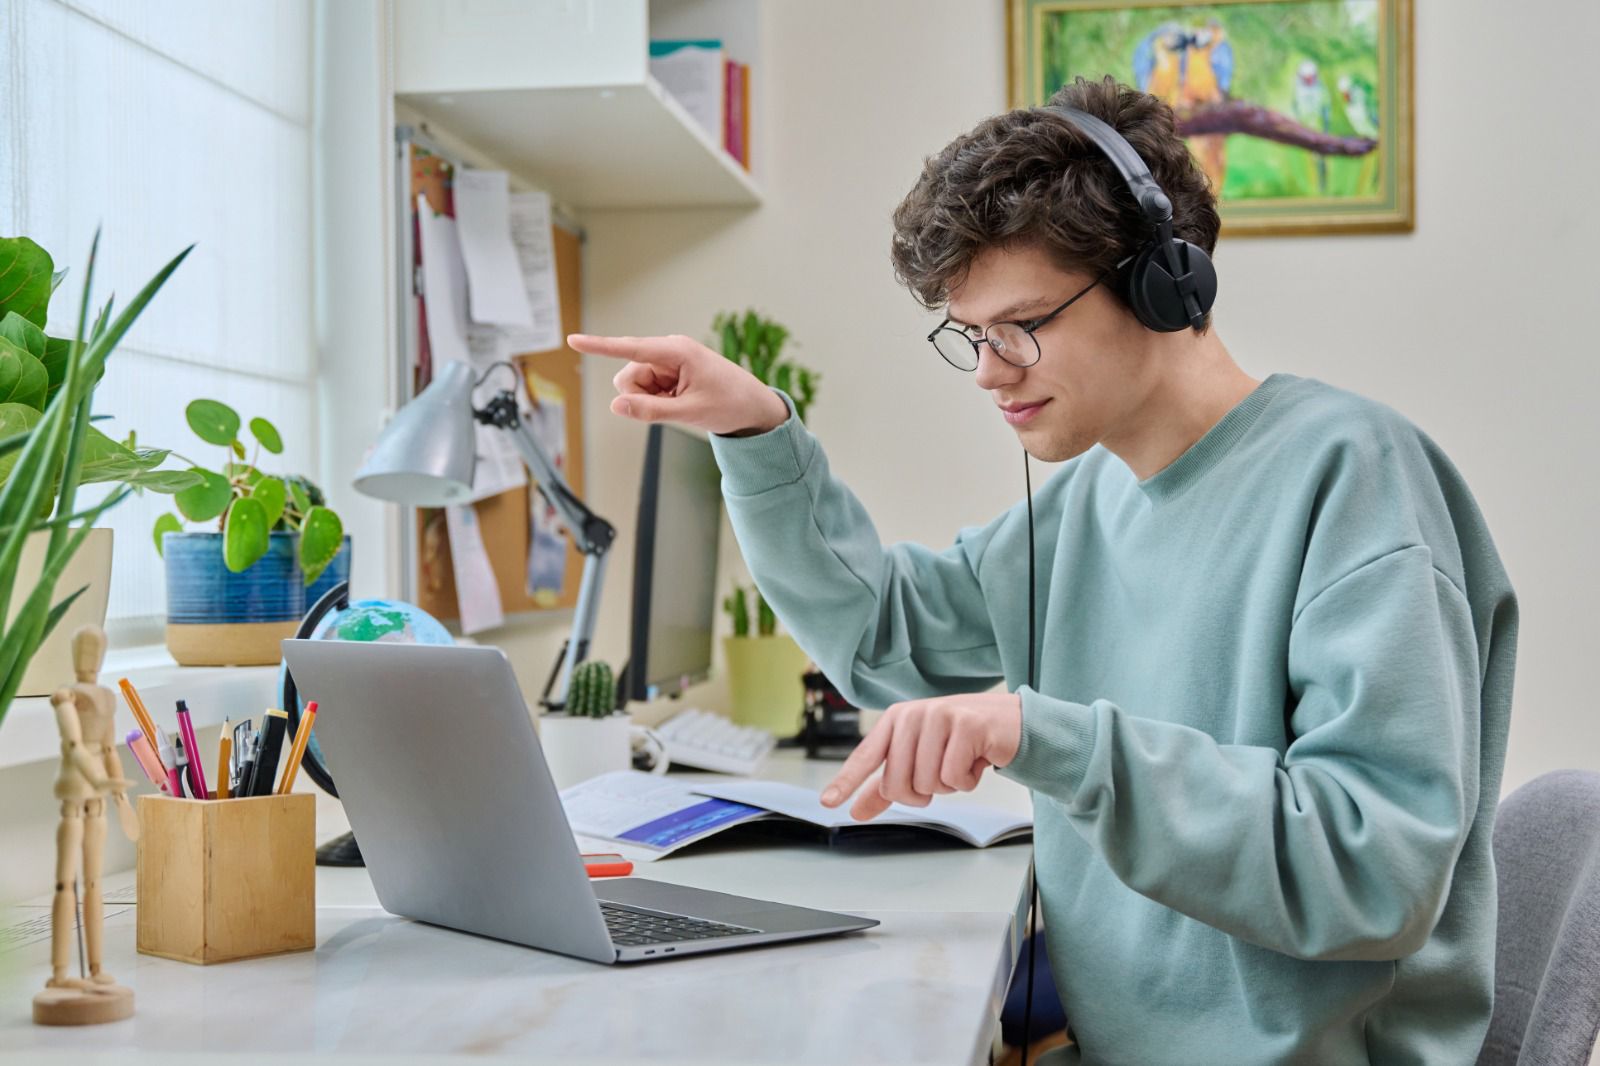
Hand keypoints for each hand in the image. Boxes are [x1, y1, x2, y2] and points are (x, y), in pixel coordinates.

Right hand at [566, 333, 790, 436]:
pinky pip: (646, 391)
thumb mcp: (689, 412)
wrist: (752, 407)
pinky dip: (657, 402)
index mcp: (676, 351)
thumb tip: (615, 406)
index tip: (572, 339)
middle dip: (641, 397)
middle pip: (628, 377)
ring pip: (634, 386)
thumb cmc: (729, 403)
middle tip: (673, 406)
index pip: (630, 348)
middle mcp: (668, 351)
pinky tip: (680, 402)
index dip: (599, 346)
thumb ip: (650, 411)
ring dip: (650, 401)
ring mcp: (667, 362)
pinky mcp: (668, 373)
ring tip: (680, 404)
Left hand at [819, 692, 1022, 820]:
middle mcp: (913, 714)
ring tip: (961, 762)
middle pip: (897, 784)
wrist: (1011, 722)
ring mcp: (939, 716)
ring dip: (948, 786)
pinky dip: (968, 780)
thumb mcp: (921, 758)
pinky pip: (954, 778)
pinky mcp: (967, 725)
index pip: (865, 756)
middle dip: (920, 793)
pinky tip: (976, 761)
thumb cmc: (962, 740)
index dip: (846, 782)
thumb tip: (856, 809)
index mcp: (896, 719)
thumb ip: (888, 784)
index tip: (828, 803)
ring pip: (926, 784)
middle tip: (940, 775)